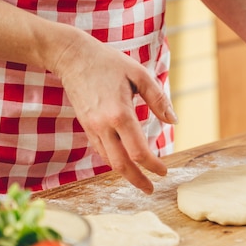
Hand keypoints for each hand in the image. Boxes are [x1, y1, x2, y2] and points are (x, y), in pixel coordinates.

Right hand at [51, 31, 177, 193]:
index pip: (139, 151)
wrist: (72, 56)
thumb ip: (158, 99)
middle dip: (137, 180)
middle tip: (151, 189)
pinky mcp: (85, 126)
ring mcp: (91, 128)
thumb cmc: (108, 62)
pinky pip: (101, 151)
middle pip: (121, 165)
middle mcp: (103, 125)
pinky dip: (114, 161)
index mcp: (120, 114)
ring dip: (125, 174)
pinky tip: (124, 163)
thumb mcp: (139, 74)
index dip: (153, 165)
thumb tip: (173, 121)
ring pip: (109, 161)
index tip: (164, 171)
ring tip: (140, 180)